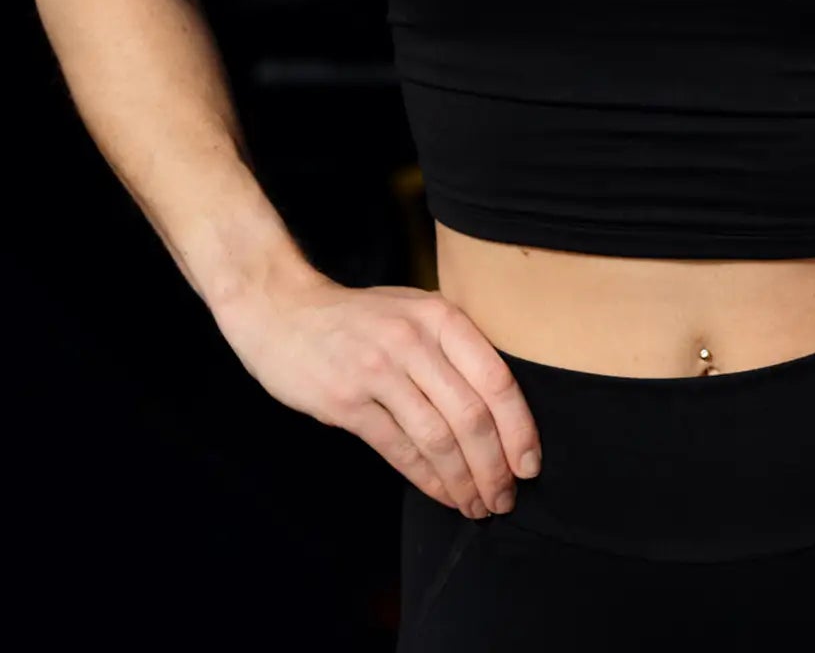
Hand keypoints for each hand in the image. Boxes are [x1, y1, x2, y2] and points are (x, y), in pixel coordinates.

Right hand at [214, 269, 541, 519]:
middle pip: (471, 415)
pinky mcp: (346, 402)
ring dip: (464, 480)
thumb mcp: (414, 310)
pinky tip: (444, 495)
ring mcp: (378, 371)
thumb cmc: (361, 318)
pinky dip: (428, 480)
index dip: (519, 428)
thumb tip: (503, 408)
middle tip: (506, 497)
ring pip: (437, 438)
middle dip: (495, 465)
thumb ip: (455, 346)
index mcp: (440, 316)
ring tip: (479, 504)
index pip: (496, 379)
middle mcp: (413, 341)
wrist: (284, 312)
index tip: (530, 464)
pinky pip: (399, 450)